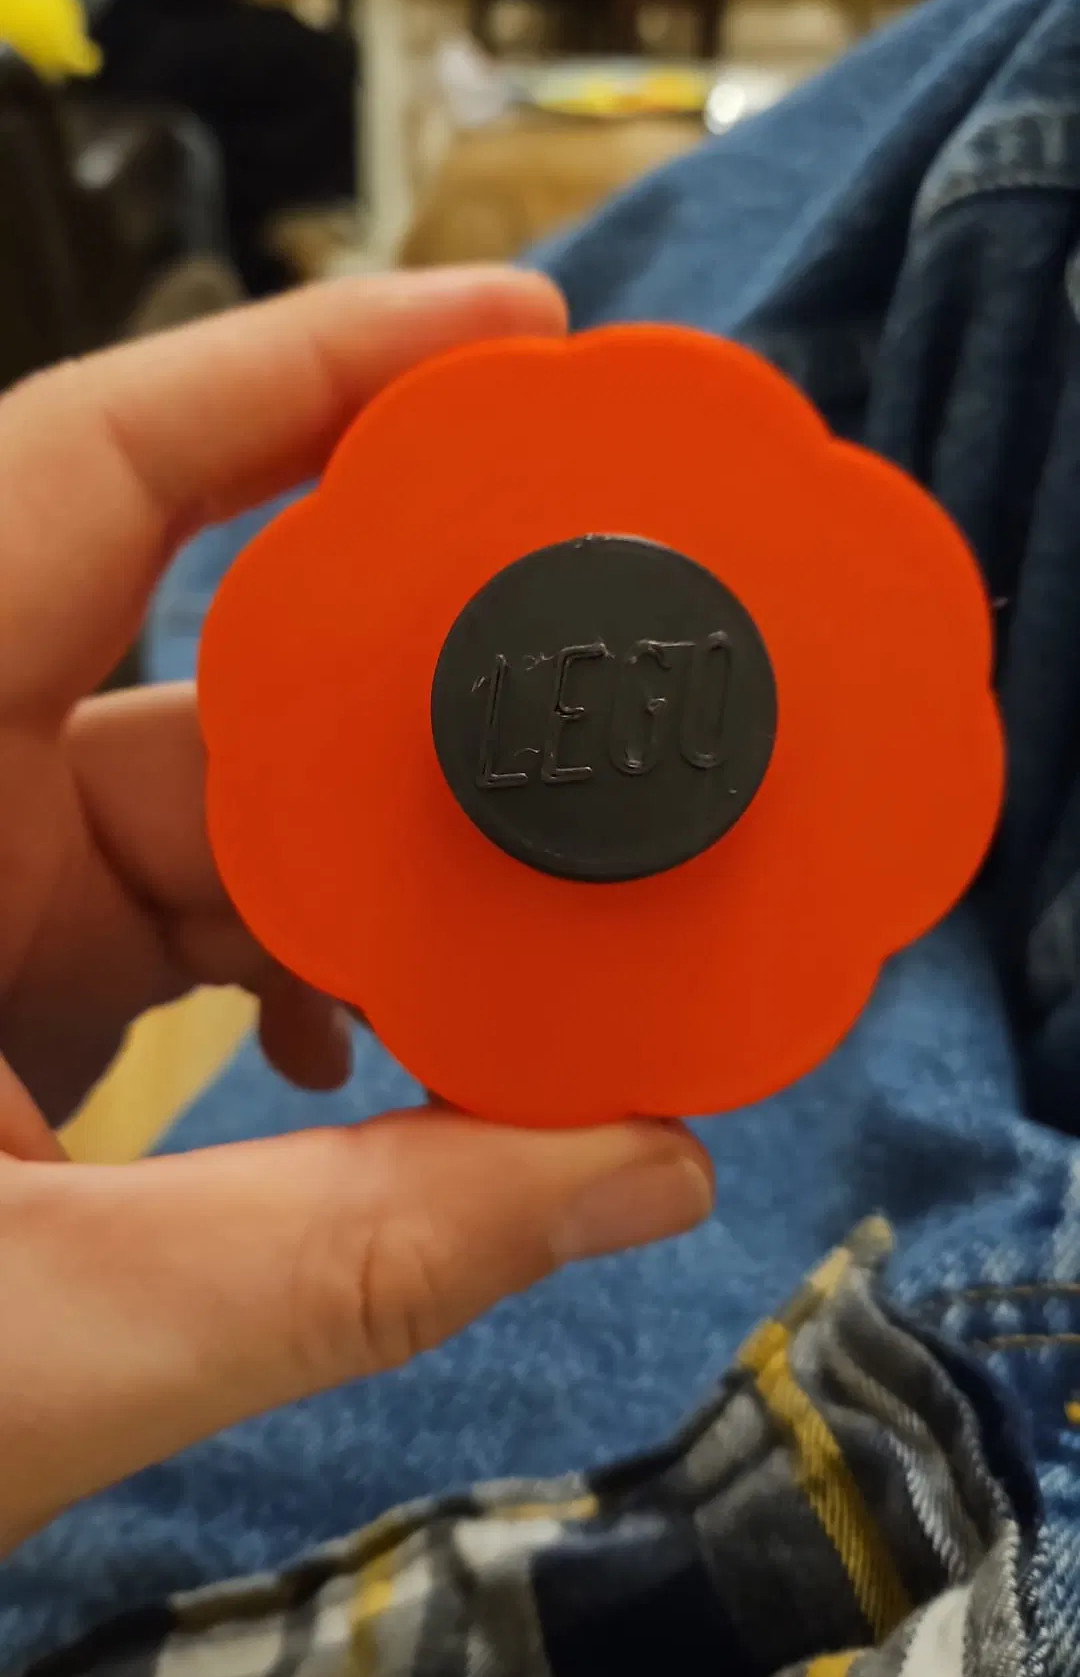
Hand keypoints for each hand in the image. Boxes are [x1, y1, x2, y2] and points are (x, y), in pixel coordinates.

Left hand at [0, 270, 713, 1550]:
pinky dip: (299, 959)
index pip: (79, 479)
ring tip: (538, 955)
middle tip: (604, 730)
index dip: (303, 376)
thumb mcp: (47, 1338)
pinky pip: (176, 904)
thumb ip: (358, 1255)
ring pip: (218, 812)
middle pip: (208, 677)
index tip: (517, 337)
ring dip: (381, 883)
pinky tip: (374, 1047)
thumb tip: (637, 1169)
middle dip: (419, 716)